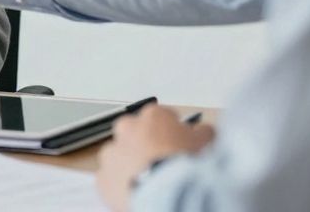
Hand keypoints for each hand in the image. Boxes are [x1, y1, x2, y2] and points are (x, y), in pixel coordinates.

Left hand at [95, 106, 215, 211]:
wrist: (169, 193)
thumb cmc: (187, 165)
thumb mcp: (206, 143)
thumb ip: (202, 132)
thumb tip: (202, 131)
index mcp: (153, 116)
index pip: (161, 117)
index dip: (171, 132)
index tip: (177, 144)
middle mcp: (127, 128)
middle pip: (135, 133)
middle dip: (145, 145)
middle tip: (160, 163)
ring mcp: (112, 153)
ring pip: (120, 157)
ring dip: (131, 165)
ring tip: (149, 181)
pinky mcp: (103, 178)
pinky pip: (111, 180)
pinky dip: (121, 185)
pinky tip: (136, 193)